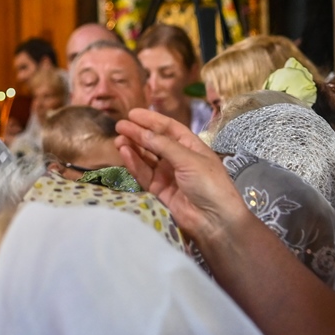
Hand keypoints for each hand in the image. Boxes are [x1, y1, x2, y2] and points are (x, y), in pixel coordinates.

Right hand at [114, 108, 249, 247]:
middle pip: (154, 142)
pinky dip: (134, 164)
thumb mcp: (188, 159)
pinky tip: (125, 153)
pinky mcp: (159, 190)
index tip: (132, 114)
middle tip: (119, 127)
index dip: (151, 120)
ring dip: (133, 148)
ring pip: (146, 157)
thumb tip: (139, 130)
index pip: (168, 128)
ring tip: (118, 140)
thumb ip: (162, 145)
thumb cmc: (210, 184)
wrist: (215, 221)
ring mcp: (168, 175)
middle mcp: (178, 158)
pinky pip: (144, 174)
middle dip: (137, 134)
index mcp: (191, 146)